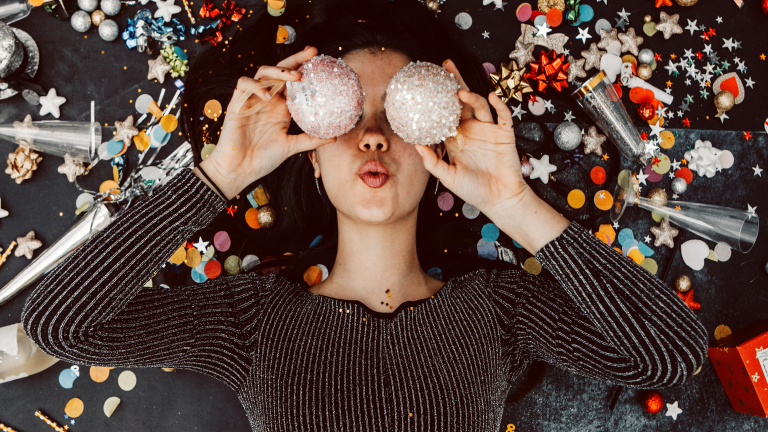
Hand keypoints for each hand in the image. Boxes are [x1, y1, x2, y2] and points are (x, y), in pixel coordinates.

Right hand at [198, 46, 336, 198]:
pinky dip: (255, 85)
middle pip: (280, 71)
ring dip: (278, 71)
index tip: (320, 61)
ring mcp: (252, 100)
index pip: (293, 82)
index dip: (304, 69)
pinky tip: (267, 95)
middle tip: (312, 52)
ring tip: (295, 76)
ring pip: (262, 72)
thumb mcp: (291, 147)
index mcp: (280, 108)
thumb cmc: (262, 159)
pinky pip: (243, 84)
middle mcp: (267, 100)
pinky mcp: (237, 103)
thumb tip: (334, 137)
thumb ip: (311, 140)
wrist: (238, 170)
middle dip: (295, 59)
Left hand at [414, 59, 532, 217]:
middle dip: (455, 83)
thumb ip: (432, 161)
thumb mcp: (448, 176)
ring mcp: (489, 131)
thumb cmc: (473, 190)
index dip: (437, 99)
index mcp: (457, 138)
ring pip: (480, 106)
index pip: (445, 113)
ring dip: (472, 96)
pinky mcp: (505, 135)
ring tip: (461, 91)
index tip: (427, 85)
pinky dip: (499, 105)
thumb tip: (416, 145)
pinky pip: (503, 116)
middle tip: (445, 66)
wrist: (500, 200)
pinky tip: (492, 97)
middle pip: (462, 102)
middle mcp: (472, 130)